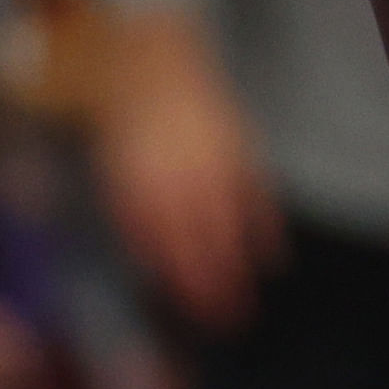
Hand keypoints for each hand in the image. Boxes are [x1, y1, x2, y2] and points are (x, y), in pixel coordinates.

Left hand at [93, 9, 285, 329]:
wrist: (154, 67)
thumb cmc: (130, 131)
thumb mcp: (116, 174)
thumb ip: (133, 217)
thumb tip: (151, 265)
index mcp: (142, 186)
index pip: (163, 246)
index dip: (179, 282)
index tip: (191, 313)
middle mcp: (179, 178)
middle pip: (198, 242)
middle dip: (211, 284)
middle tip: (224, 321)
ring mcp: (213, 162)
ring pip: (229, 222)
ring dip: (239, 264)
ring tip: (246, 298)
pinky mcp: (239, 147)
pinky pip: (256, 193)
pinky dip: (266, 226)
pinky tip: (272, 256)